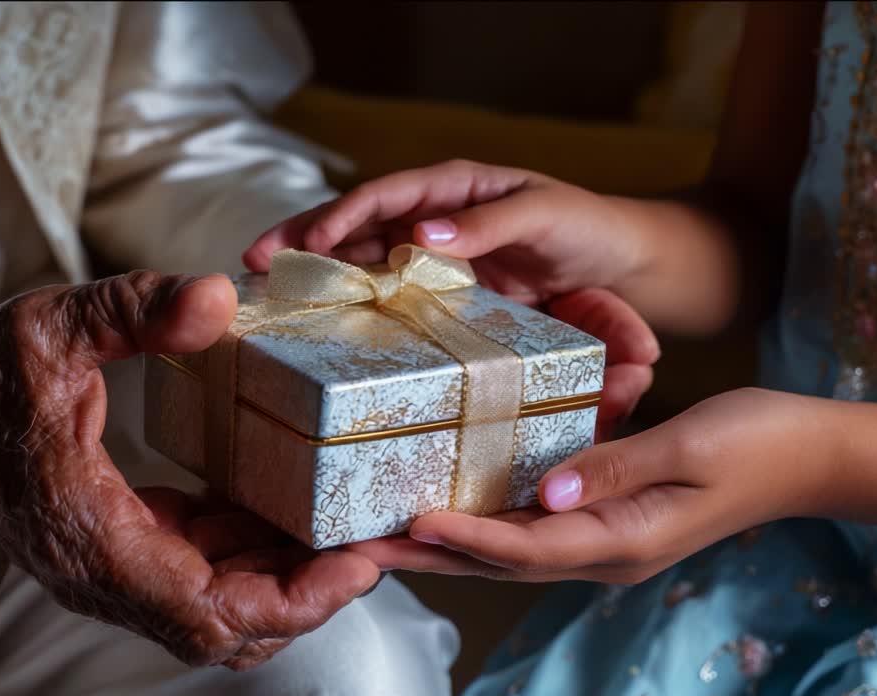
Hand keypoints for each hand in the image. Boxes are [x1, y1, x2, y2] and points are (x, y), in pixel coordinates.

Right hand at [0, 271, 379, 669]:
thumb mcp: (48, 328)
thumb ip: (130, 311)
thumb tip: (216, 296)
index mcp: (93, 534)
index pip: (208, 612)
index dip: (292, 602)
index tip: (355, 567)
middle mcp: (107, 573)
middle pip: (227, 625)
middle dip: (307, 593)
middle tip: (369, 539)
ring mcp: (113, 570)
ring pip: (217, 607)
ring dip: (283, 574)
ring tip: (342, 522)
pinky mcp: (120, 551)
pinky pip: (198, 575)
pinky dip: (249, 553)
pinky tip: (281, 504)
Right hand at [245, 159, 661, 436]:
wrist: (622, 268)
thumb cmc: (588, 227)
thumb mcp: (546, 214)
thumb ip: (490, 223)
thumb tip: (423, 234)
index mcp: (457, 190)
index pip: (388, 195)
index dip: (345, 215)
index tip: (311, 241)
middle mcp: (436, 222)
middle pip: (359, 226)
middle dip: (305, 240)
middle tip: (254, 261)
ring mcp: (436, 261)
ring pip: (363, 262)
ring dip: (318, 276)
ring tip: (268, 295)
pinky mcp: (445, 297)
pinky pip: (390, 298)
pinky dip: (353, 306)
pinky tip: (320, 324)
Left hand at [351, 388, 836, 583]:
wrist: (806, 456)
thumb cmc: (757, 443)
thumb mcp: (688, 448)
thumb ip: (615, 467)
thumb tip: (546, 489)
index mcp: (625, 539)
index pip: (528, 547)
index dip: (466, 538)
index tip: (410, 523)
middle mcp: (605, 550)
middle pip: (501, 561)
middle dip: (431, 555)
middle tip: (361, 546)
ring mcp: (605, 540)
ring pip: (508, 548)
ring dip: (445, 543)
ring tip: (382, 531)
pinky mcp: (606, 518)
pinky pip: (532, 527)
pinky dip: (484, 521)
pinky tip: (449, 502)